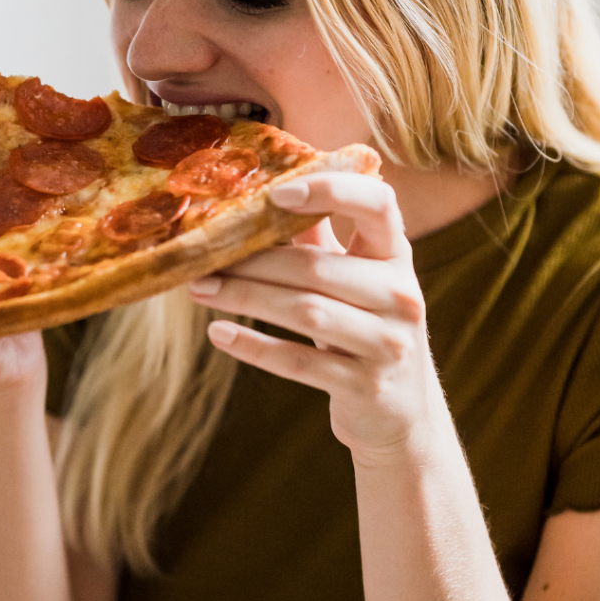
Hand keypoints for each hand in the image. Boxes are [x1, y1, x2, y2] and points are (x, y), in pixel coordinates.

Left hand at [187, 172, 448, 465]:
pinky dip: (254, 346)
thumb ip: (316, 232)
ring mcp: (389, 343)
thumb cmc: (363, 324)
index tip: (277, 192)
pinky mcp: (367, 387)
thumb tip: (259, 189)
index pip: (378, 204)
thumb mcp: (353, 274)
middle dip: (252, 260)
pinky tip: (218, 333)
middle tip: (202, 255)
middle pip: (316, 267)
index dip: (331, 190)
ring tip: (198, 287)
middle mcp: (400, 294)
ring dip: (244, 296)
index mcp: (395, 253)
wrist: (401, 411)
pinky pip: (300, 362)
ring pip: (305, 311)